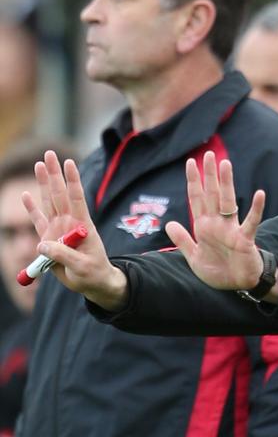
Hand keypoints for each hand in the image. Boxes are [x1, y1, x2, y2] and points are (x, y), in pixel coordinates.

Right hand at [22, 151, 128, 310]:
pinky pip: (37, 221)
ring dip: (43, 184)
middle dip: (54, 174)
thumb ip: (62, 255)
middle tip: (49, 153)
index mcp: (82, 226)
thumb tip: (41, 245)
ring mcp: (58, 229)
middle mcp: (69, 223)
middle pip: (59, 194)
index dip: (73, 181)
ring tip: (39, 165)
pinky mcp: (49, 238)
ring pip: (48, 202)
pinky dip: (31, 209)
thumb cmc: (93, 274)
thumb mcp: (81, 267)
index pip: (77, 199)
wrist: (93, 283)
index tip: (69, 163)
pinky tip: (25, 195)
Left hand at [166, 153, 270, 292]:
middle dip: (209, 176)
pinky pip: (251, 222)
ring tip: (225, 165)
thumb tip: (170, 224)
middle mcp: (218, 224)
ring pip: (228, 202)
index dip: (193, 182)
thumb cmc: (219, 271)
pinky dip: (255, 209)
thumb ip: (183, 241)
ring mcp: (232, 230)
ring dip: (226, 184)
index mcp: (204, 227)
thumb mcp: (194, 258)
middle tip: (208, 155)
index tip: (190, 163)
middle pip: (212, 195)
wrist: (238, 285)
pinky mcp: (245, 239)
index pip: (197, 199)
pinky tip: (259, 194)